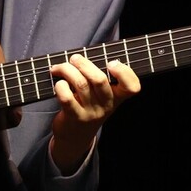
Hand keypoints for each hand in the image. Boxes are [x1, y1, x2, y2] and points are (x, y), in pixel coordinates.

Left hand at [49, 54, 139, 171]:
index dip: (124, 73)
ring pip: (80, 84)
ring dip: (67, 70)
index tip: (111, 63)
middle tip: (74, 58)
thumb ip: (100, 76)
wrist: (76, 135)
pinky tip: (58, 83)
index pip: (132, 87)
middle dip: (83, 64)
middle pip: (99, 80)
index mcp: (118, 97)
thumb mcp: (101, 95)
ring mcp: (91, 113)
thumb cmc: (88, 105)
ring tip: (59, 67)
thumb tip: (84, 55)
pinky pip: (66, 97)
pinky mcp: (75, 117)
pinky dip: (60, 86)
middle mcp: (107, 105)